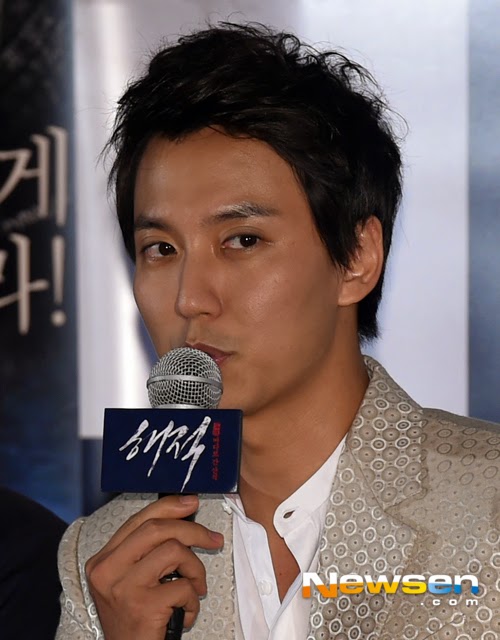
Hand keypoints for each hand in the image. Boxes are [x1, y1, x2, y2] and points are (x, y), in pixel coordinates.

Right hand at [85, 495, 222, 639]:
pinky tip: (186, 611)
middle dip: (193, 530)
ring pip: (173, 551)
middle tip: (213, 540)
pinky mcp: (143, 607)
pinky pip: (183, 587)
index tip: (192, 503)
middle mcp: (107, 571)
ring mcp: (124, 588)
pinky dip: (193, 599)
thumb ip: (147, 549)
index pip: (138, 520)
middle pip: (156, 529)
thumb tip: (183, 516)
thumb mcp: (131, 578)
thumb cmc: (135, 617)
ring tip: (196, 585)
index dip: (169, 507)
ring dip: (196, 568)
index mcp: (103, 560)